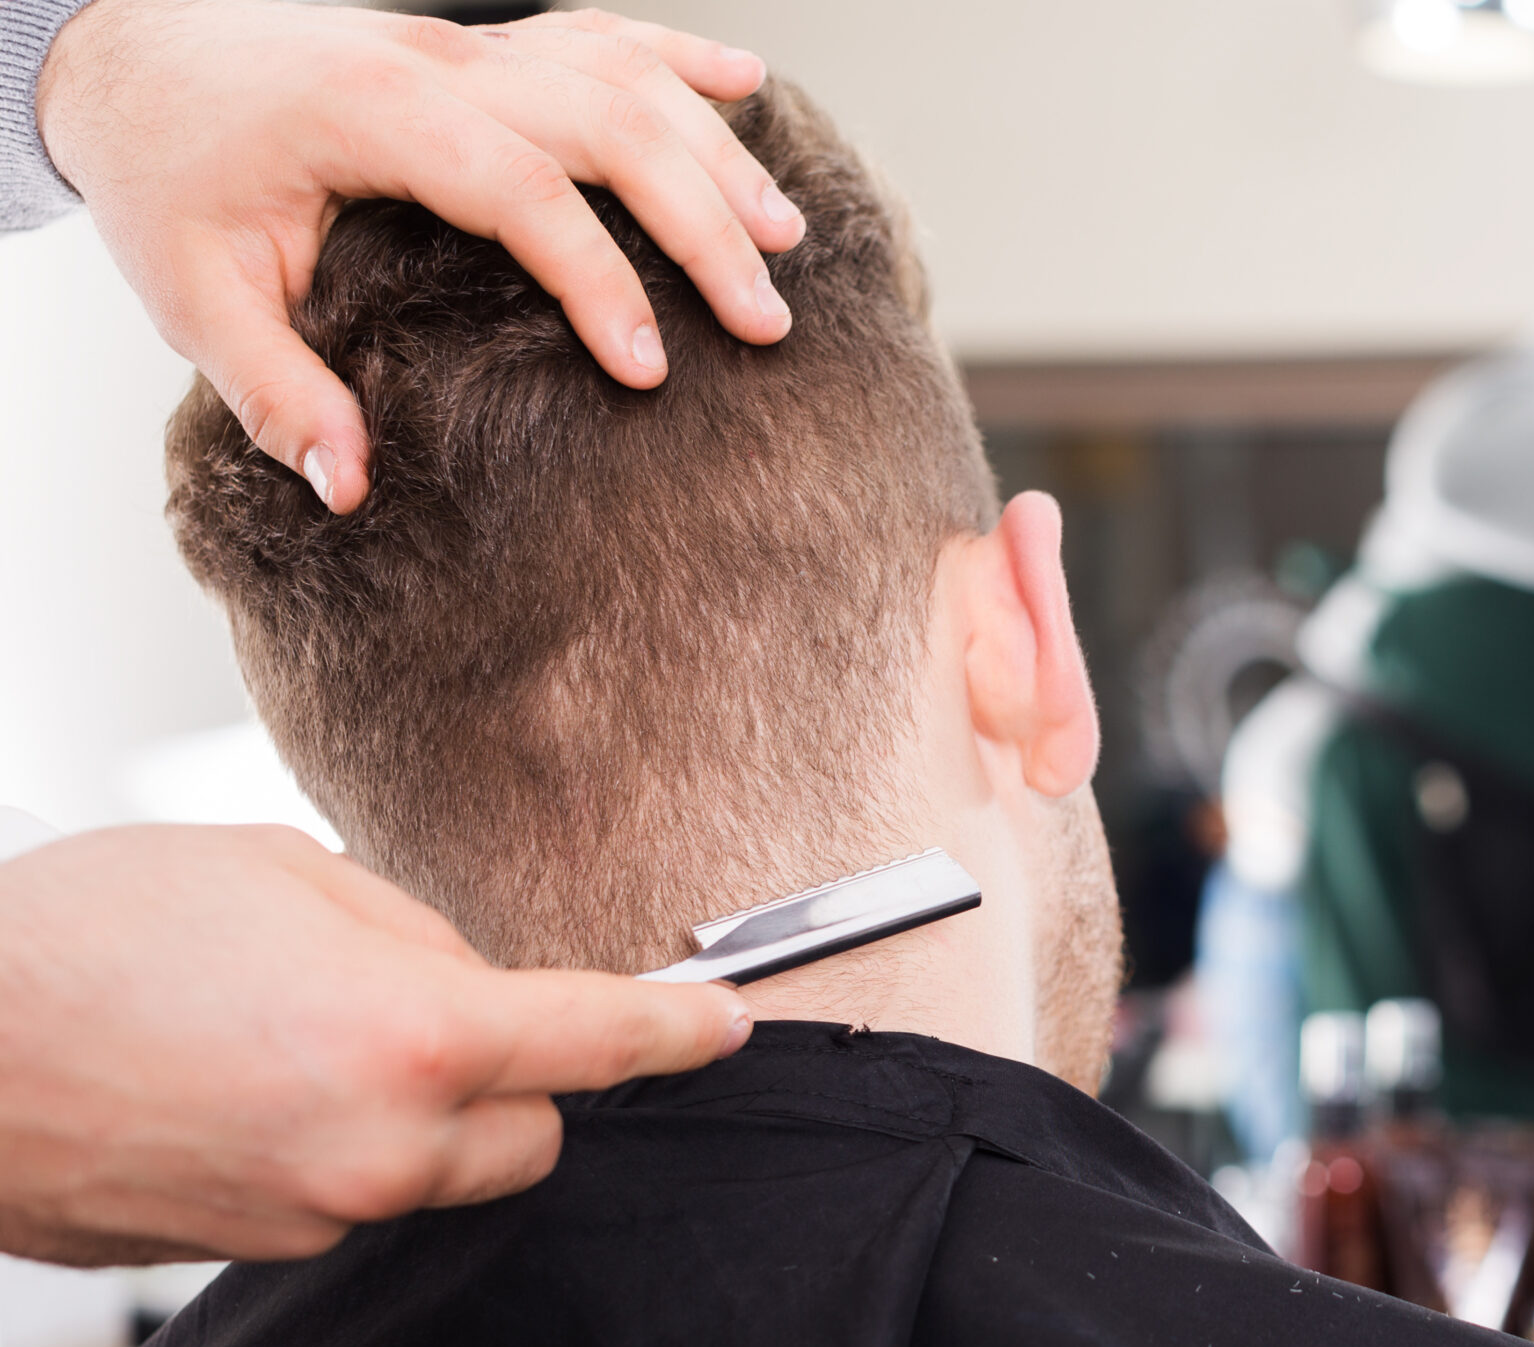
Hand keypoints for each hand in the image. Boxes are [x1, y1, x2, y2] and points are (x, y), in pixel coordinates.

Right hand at [0, 825, 750, 1265]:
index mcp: (413, 1036)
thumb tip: (468, 977)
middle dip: (519, 1076)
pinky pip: (350, 1197)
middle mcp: (382, 1147)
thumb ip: (411, 932)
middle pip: (536, 1133)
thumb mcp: (281, 871)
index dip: (678, 1029)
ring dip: (420, 1114)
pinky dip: (340, 1148)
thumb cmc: (88, 936)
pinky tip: (250, 1087)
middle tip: (432, 1005)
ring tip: (299, 1034)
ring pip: (440, 1172)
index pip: (599, 1040)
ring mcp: (318, 1214)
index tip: (722, 1027)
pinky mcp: (256, 1250)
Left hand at [34, 2, 803, 513]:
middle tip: (765, 318)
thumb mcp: (190, 293)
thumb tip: (350, 489)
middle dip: (702, 222)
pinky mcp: (477, 44)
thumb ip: (274, 390)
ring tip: (786, 236)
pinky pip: (600, 32)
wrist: (123, 54)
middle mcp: (437, 61)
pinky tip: (749, 87)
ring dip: (715, 152)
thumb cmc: (165, 173)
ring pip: (623, 74)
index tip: (650, 369)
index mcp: (372, 112)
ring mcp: (465, 42)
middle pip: (608, 122)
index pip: (521, 191)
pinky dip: (681, 59)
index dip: (598, 279)